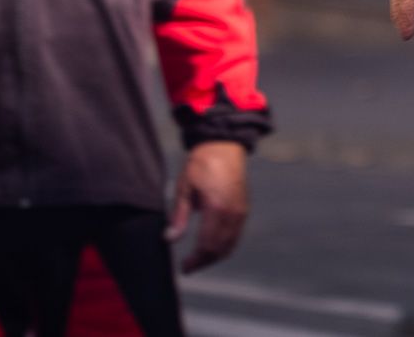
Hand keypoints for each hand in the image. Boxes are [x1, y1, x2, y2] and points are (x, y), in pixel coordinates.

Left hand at [166, 141, 248, 273]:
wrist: (224, 145)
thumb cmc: (202, 164)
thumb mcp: (184, 187)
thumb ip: (178, 215)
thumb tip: (170, 239)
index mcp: (216, 208)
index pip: (207, 245)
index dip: (196, 260)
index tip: (184, 267)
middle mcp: (232, 213)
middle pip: (219, 249)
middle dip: (204, 262)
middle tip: (188, 267)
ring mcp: (241, 212)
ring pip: (230, 245)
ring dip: (214, 256)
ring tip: (199, 260)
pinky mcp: (244, 209)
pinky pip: (235, 235)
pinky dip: (224, 246)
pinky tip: (212, 247)